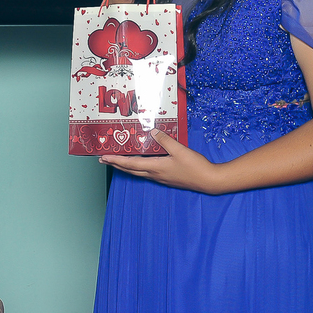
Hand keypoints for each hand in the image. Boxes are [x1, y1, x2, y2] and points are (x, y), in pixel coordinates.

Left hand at [99, 129, 226, 193]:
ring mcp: (161, 178)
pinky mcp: (167, 178)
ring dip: (126, 167)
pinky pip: (147, 172)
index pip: (130, 164)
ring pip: (138, 172)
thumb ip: (164, 140)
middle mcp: (155, 174)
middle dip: (116, 165)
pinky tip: (140, 163)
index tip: (104, 157)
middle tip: (104, 160)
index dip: (116, 160)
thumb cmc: (195, 166)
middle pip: (130, 170)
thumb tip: (151, 132)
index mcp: (155, 167)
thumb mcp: (179, 150)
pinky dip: (138, 167)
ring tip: (117, 161)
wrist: (208, 181)